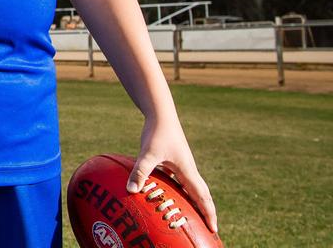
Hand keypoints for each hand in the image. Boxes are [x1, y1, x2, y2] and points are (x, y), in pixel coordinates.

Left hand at [127, 116, 217, 232]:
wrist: (160, 114)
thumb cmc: (157, 133)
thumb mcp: (148, 154)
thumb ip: (140, 171)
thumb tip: (131, 190)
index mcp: (187, 171)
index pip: (202, 197)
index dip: (208, 214)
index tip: (214, 229)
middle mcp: (188, 169)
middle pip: (201, 194)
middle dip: (205, 211)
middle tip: (209, 227)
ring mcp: (181, 164)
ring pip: (191, 187)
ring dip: (194, 201)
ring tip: (193, 214)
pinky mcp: (173, 159)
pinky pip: (180, 180)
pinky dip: (180, 190)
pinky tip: (171, 195)